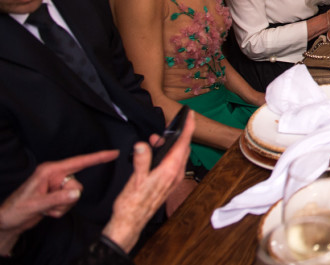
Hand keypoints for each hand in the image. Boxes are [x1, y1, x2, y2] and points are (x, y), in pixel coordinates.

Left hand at [0, 149, 118, 252]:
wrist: (7, 220)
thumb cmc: (16, 209)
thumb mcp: (36, 204)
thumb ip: (58, 198)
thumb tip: (77, 193)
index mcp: (50, 171)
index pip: (79, 162)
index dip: (98, 157)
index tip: (113, 153)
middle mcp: (55, 175)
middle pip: (77, 185)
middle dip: (66, 199)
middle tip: (49, 204)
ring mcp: (56, 185)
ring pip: (74, 195)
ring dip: (62, 206)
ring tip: (46, 209)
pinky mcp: (57, 194)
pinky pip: (69, 202)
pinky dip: (59, 210)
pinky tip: (47, 211)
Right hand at [102, 113, 193, 253]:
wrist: (131, 222)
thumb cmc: (132, 204)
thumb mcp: (135, 180)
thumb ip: (141, 160)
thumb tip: (143, 145)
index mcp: (169, 170)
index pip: (183, 144)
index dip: (188, 127)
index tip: (191, 115)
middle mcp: (175, 174)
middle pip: (184, 148)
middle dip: (179, 134)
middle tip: (169, 126)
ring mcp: (173, 179)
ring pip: (178, 155)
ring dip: (170, 145)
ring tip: (155, 140)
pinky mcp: (168, 183)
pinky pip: (173, 163)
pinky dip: (168, 154)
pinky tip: (156, 154)